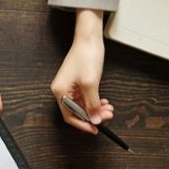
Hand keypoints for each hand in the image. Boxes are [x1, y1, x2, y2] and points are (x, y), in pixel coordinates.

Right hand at [51, 9, 114, 133]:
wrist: (89, 38)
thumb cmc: (86, 57)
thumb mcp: (90, 84)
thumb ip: (92, 104)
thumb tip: (95, 120)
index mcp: (60, 92)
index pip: (70, 116)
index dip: (83, 124)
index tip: (96, 129)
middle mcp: (62, 91)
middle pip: (76, 111)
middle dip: (93, 115)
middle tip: (107, 116)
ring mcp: (69, 86)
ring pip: (82, 105)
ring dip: (96, 109)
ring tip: (109, 109)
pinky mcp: (77, 82)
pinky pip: (84, 97)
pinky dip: (94, 101)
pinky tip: (104, 102)